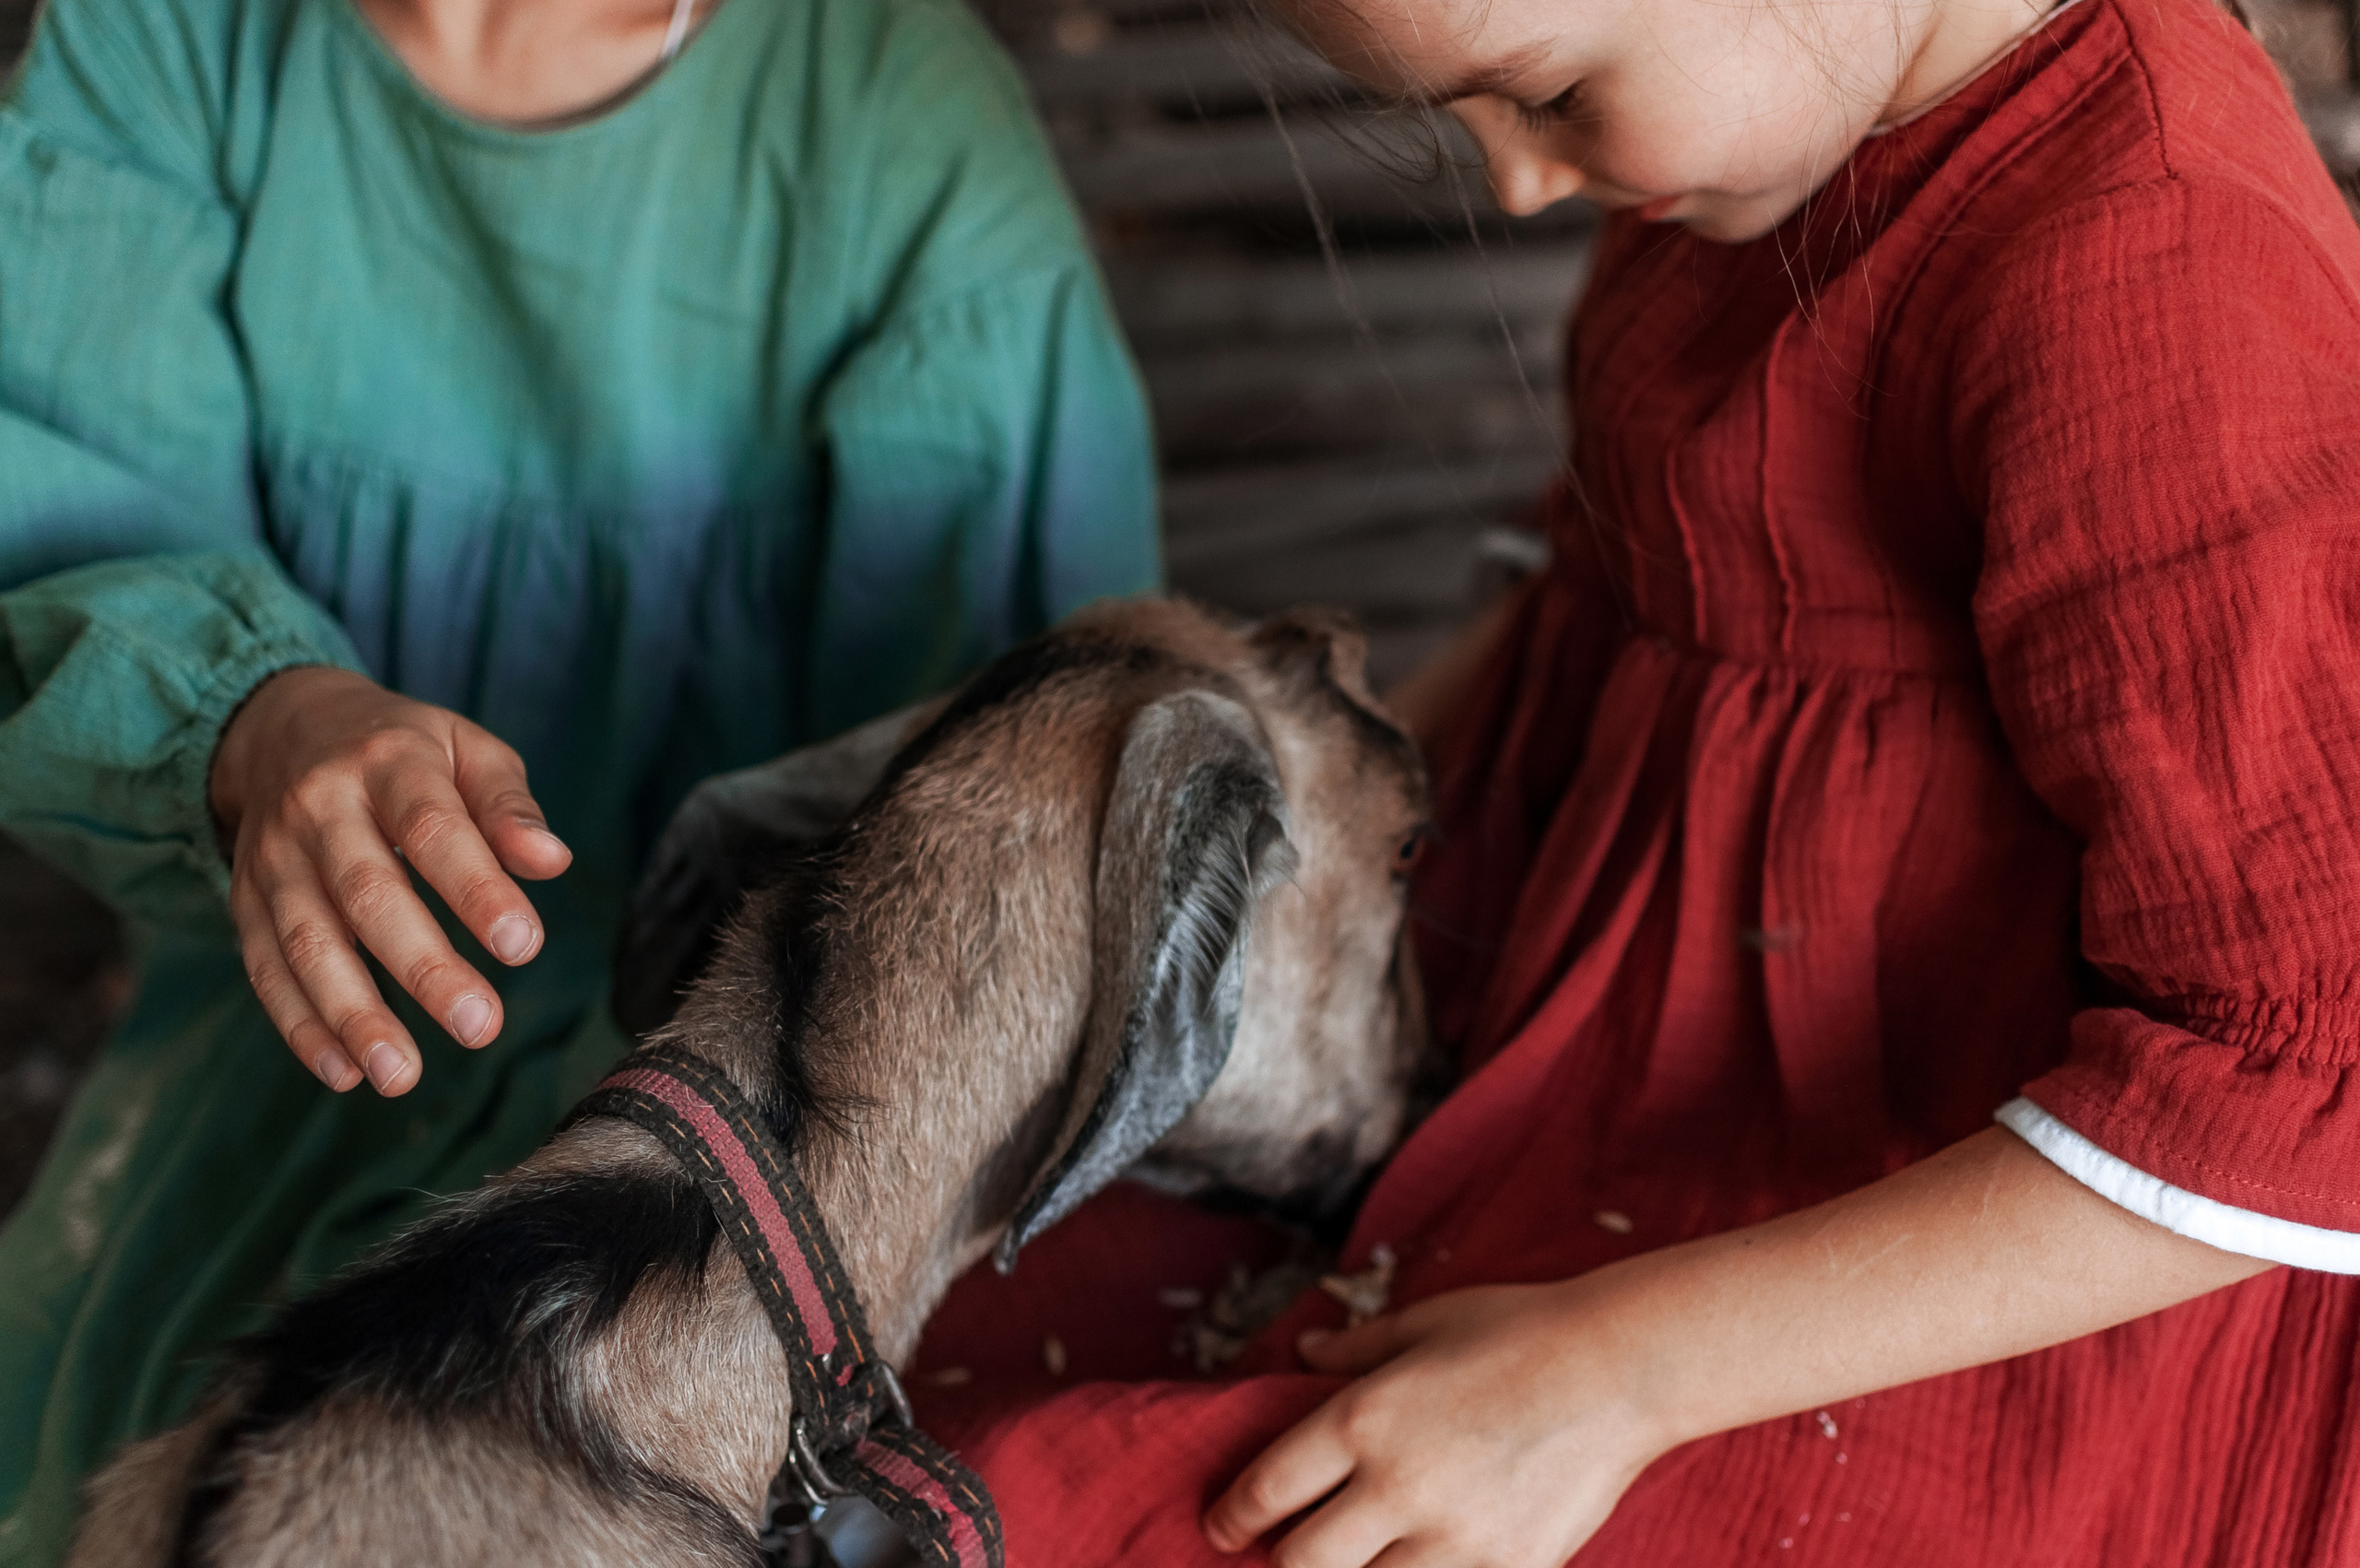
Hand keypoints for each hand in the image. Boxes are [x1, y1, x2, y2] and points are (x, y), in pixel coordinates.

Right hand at [209, 666, 571, 1094]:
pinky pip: (264, 967)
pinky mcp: (244, 900)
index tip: (524, 946)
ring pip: (306, 940)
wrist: (283, 728)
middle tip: (479, 1027)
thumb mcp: (467, 749)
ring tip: (402, 1075)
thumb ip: (509, 807)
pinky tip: (344, 1072)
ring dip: (352, 1014)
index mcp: (387, 763)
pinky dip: (299, 1025)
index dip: (476, 889)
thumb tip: (552, 861)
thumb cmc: (404, 750)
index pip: (433, 829)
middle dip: (423, 967)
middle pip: (367, 894)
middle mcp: (319, 809)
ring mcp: (273, 858)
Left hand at [1204, 1282, 1667, 1567]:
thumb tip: (1304, 1352)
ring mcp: (1453, 1538)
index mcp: (1363, 1418)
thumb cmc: (1520, 1330)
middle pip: (1302, 1563)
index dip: (1233, 1517)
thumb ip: (1357, 1347)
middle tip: (1290, 1549)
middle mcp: (1396, 1486)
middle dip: (1286, 1559)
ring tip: (1362, 1552)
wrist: (1622, 1367)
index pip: (1268, 1490)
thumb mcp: (1426, 1323)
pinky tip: (1422, 1559)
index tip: (1223, 1527)